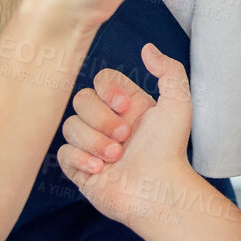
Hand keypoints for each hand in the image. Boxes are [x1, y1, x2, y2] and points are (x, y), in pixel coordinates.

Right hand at [58, 43, 197, 225]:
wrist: (161, 191)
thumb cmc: (171, 150)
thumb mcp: (178, 104)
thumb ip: (168, 71)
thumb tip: (147, 49)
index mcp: (125, 105)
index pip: (100, 79)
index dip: (107, 89)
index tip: (126, 107)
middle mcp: (106, 121)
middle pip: (81, 100)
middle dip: (101, 119)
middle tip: (125, 137)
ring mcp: (91, 145)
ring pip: (70, 126)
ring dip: (95, 142)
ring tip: (116, 158)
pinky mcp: (81, 169)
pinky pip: (63, 153)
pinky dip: (81, 159)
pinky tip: (100, 170)